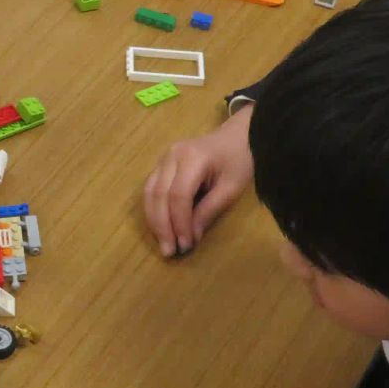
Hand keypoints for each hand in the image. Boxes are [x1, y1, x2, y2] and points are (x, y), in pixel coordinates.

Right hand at [142, 104, 252, 256]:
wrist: (238, 136)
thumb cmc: (239, 161)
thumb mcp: (231, 189)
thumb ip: (209, 211)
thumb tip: (191, 238)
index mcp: (192, 158)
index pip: (178, 196)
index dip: (179, 223)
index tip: (186, 245)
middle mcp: (171, 156)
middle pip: (158, 195)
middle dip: (162, 226)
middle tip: (169, 251)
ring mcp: (163, 158)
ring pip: (149, 193)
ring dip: (153, 221)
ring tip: (163, 243)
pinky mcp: (161, 164)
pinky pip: (151, 189)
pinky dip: (154, 210)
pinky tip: (160, 227)